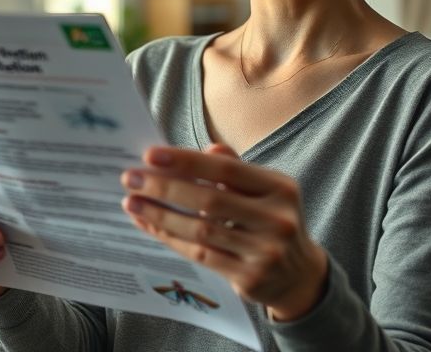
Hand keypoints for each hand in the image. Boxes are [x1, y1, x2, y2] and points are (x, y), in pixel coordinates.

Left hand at [120, 144, 327, 320]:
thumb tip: (205, 151)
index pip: (226, 170)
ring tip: (132, 202)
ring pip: (201, 230)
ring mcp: (265, 252)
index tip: (151, 155)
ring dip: (161, 215)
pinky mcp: (250, 278)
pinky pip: (201, 254)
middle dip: (165, 187)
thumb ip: (234, 168)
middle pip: (210, 201)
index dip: (187, 161)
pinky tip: (150, 226)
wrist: (299, 275)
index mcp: (280, 187)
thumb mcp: (264, 188)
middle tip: (131, 178)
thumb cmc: (271, 218)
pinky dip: (171, 238)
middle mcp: (276, 219)